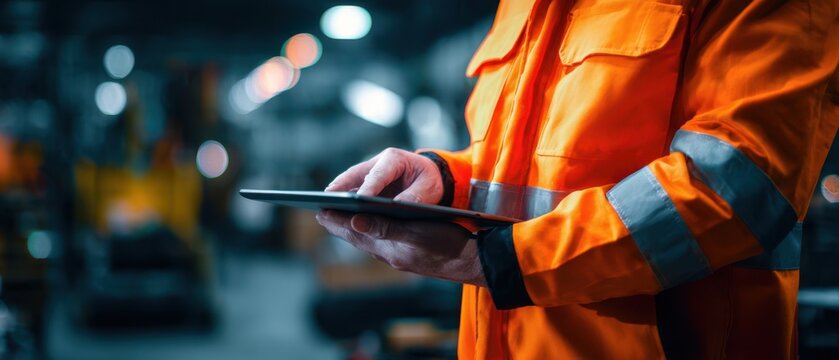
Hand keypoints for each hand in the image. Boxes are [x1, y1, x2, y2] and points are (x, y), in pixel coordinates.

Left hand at [316, 210, 486, 286]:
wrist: (472, 262)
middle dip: (340, 224)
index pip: (353, 233)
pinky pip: (383, 242)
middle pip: (357, 238)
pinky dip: (372, 231)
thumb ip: (385, 228)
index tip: (319, 210)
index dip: (336, 221)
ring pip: (369, 240)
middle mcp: (389, 254)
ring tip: (342, 217)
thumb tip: (354, 222)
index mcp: (387, 248)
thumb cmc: (447, 244)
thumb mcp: (416, 232)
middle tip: (322, 212)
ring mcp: (399, 256)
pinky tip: (374, 226)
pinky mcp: (410, 255)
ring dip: (354, 228)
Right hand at [325, 148, 442, 203]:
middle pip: (355, 175)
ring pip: (348, 182)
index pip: (379, 174)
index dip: (368, 187)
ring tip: (323, 210)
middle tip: (326, 200)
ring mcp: (369, 173)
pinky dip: (341, 201)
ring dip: (336, 194)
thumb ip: (416, 197)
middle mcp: (377, 163)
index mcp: (394, 158)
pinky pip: (350, 191)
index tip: (359, 200)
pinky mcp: (365, 183)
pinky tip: (332, 215)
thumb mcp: (429, 188)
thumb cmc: (429, 180)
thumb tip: (396, 208)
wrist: (428, 175)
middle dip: (341, 187)